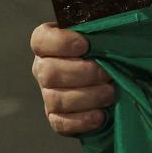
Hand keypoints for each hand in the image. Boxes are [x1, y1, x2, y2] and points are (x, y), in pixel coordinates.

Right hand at [31, 21, 114, 136]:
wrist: (111, 76)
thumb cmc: (107, 47)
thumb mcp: (104, 31)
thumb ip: (101, 28)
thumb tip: (109, 29)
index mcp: (48, 43)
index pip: (40, 40)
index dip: (60, 42)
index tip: (85, 44)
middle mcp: (42, 68)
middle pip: (48, 72)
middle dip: (81, 73)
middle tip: (106, 74)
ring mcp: (48, 94)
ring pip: (56, 99)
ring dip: (87, 97)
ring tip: (110, 93)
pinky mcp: (56, 118)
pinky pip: (61, 124)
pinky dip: (81, 121)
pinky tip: (100, 116)